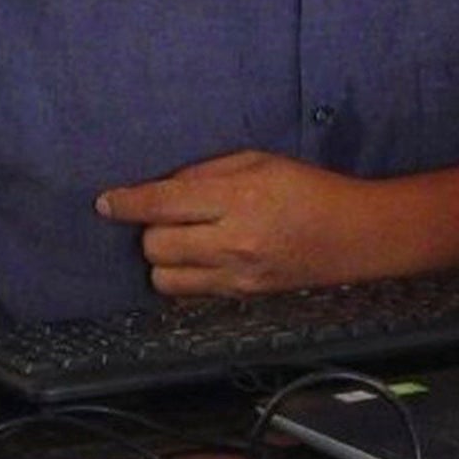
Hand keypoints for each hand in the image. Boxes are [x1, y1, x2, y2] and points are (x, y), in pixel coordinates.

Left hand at [94, 150, 375, 296]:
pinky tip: (198, 260)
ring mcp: (236, 275)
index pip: (164, 204)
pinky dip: (183, 277)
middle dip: (150, 230)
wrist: (354, 235)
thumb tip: (165, 188)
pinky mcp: (242, 297)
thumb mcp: (259, 160)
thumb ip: (207, 173)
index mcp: (237, 198)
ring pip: (165, 279)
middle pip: (156, 246)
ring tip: (182, 242)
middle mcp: (232, 241)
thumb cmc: (309, 188)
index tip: (104, 203)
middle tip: (166, 217)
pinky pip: (190, 295)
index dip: (127, 203)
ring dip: (163, 258)